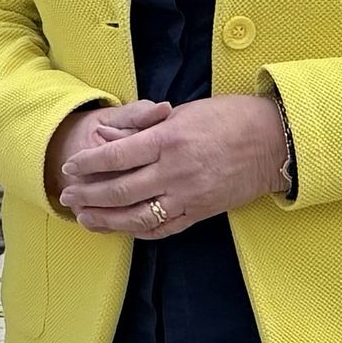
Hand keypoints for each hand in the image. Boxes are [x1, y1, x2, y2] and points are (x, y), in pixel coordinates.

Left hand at [52, 93, 290, 240]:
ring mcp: (188, 196)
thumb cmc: (230, 118)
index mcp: (169, 140)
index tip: (69, 167)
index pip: (116, 156)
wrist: (275, 142)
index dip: (88, 163)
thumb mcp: (184, 112)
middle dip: (88, 195)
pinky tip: (120, 227)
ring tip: (85, 218)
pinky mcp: (200, 212)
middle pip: (120, 190)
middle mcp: (176, 171)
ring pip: (137, 216)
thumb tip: (106, 136)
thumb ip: (142, 127)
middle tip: (66, 197)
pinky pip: (162, 228)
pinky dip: (137, 230)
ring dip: (106, 219)